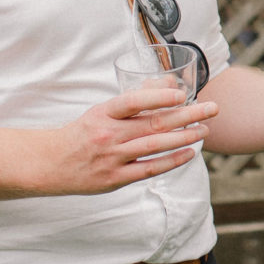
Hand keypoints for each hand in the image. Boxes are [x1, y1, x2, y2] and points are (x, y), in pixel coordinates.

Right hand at [52, 89, 218, 192]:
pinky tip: (189, 153)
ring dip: (184, 137)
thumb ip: (135, 101)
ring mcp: (112, 158)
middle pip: (153, 123)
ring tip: (205, 130)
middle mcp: (109, 135)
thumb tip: (168, 84)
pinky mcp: (116, 178)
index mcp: (103, 114)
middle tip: (212, 108)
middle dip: (187, 115)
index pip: (132, 101)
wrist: (51, 164)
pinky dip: (171, 161)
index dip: (158, 97)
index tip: (182, 94)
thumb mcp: (102, 112)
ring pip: (155, 146)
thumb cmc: (83, 133)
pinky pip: (149, 169)